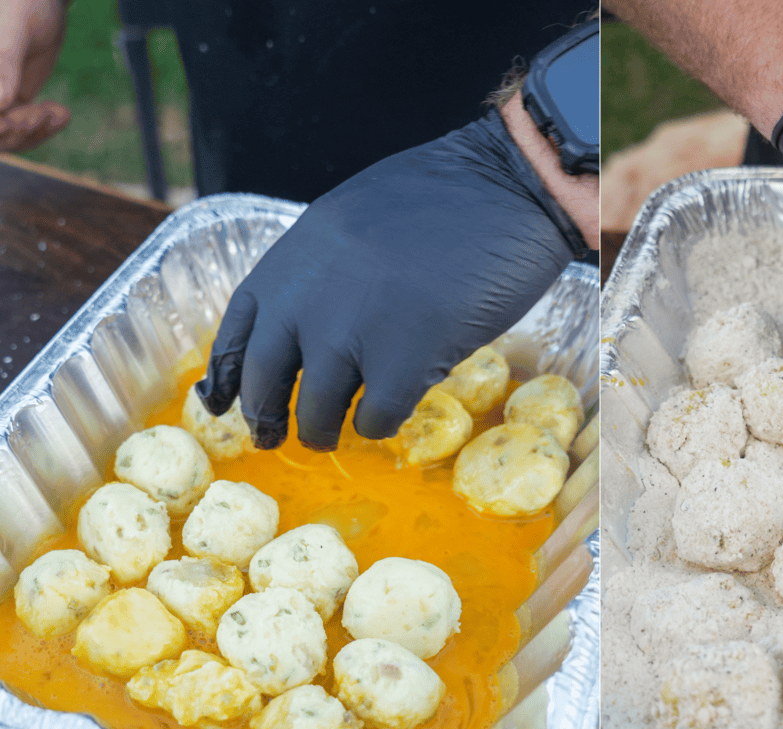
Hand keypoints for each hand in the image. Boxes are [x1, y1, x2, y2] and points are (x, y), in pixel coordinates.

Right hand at [0, 0, 68, 152]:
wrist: (41, 5)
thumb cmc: (22, 6)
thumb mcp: (13, 32)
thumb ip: (5, 65)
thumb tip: (0, 104)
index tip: (13, 124)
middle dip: (15, 132)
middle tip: (42, 115)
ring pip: (9, 137)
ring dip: (34, 132)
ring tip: (57, 113)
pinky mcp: (14, 103)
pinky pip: (27, 129)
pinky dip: (46, 128)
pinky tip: (62, 113)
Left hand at [195, 108, 586, 450]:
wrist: (507, 187)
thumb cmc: (447, 195)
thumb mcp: (355, 220)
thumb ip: (324, 268)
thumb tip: (311, 318)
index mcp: (293, 256)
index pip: (237, 328)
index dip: (229, 373)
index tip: (224, 402)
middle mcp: (308, 299)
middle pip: (265, 380)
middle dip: (265, 417)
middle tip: (273, 436)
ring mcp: (353, 334)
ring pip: (315, 412)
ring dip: (320, 431)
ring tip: (332, 435)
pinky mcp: (403, 363)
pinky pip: (375, 419)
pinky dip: (379, 426)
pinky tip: (390, 416)